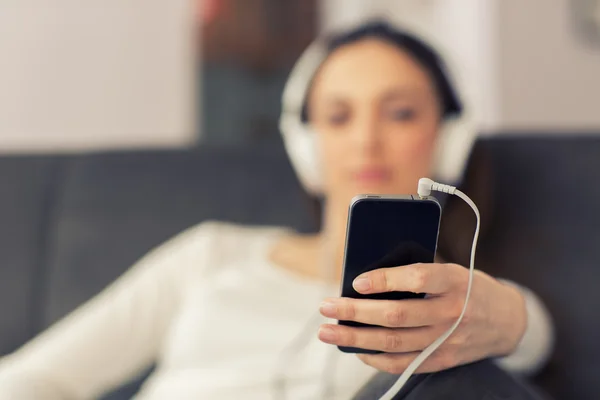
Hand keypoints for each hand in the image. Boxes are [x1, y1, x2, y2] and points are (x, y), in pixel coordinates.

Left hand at [317, 263, 526, 373]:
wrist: (506, 321)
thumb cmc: (469, 287)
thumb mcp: (452, 270)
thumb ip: (419, 273)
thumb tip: (369, 278)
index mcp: (454, 281)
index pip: (417, 279)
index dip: (385, 280)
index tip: (356, 281)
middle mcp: (451, 313)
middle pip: (397, 316)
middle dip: (355, 312)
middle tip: (326, 306)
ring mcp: (447, 340)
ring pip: (394, 343)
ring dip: (355, 338)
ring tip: (328, 331)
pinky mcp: (442, 360)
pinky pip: (404, 364)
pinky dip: (376, 358)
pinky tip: (356, 349)